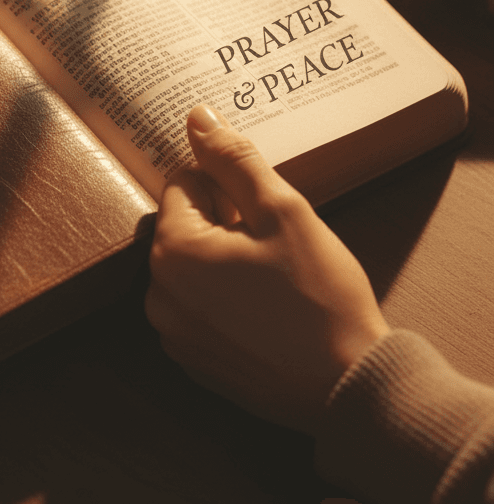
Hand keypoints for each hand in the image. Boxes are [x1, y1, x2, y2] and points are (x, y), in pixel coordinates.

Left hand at [145, 105, 388, 434]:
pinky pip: (198, 308)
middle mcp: (157, 292)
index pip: (184, 183)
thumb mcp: (282, 211)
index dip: (227, 188)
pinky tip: (266, 310)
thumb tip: (196, 116)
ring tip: (274, 278)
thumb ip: (234, 159)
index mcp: (172, 249)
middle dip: (224, 223)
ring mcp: (171, 332)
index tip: (263, 210)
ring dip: (223, 261)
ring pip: (191, 267)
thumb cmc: (318, 296)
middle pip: (184, 226)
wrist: (346, 387)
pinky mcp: (191, 361)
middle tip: (274, 244)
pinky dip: (223, 300)